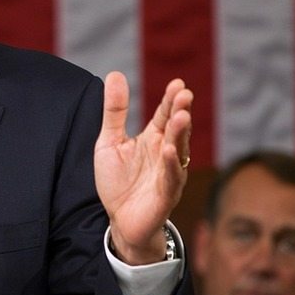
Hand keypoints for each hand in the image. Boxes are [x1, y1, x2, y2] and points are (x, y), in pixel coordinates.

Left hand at [94, 71, 192, 264]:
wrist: (120, 220)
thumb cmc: (118, 181)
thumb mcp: (110, 141)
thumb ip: (115, 111)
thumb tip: (115, 74)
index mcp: (153, 139)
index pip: (164, 114)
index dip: (170, 100)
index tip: (178, 83)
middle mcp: (165, 153)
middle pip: (175, 129)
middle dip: (180, 111)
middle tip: (184, 94)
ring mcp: (168, 174)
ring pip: (177, 151)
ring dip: (180, 134)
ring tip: (181, 116)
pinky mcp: (165, 195)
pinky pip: (170, 178)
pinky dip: (170, 164)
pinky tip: (168, 150)